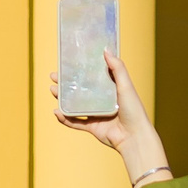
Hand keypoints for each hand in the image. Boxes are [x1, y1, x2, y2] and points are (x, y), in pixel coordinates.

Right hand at [55, 54, 170, 185]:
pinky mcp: (93, 127)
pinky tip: (57, 112)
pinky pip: (75, 122)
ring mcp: (96, 114)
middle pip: (80, 90)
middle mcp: (102, 101)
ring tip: (52, 90)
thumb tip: (106, 49)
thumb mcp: (126, 85)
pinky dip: (65, 118)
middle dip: (65, 83)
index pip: (92, 76)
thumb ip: (117, 68)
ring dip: (62, 98)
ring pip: (75, 105)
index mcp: (111, 89)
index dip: (80, 70)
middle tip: (54, 76)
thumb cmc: (134, 110)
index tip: (67, 63)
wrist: (134, 137)